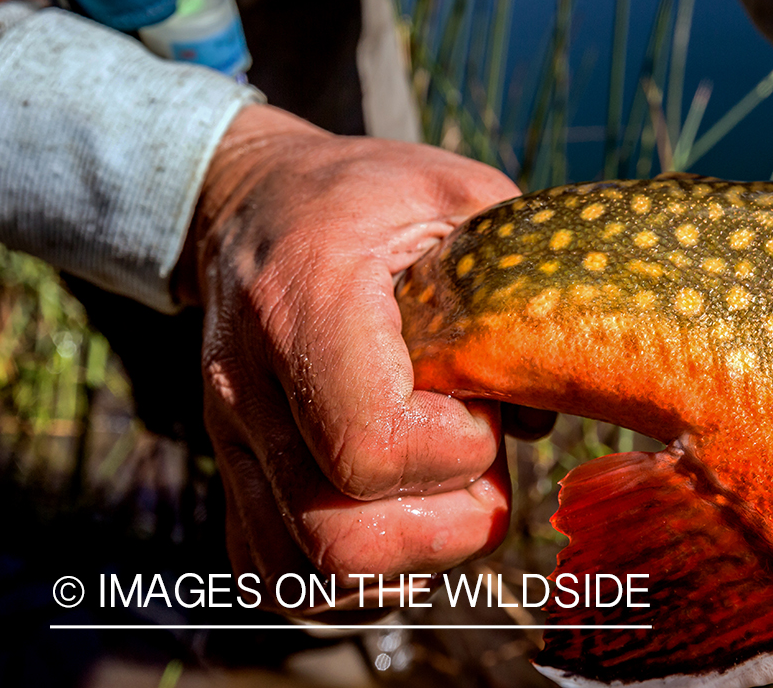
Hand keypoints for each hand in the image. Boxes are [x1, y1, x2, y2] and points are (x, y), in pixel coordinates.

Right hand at [175, 104, 550, 611]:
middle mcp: (248, 388)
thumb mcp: (453, 196)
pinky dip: (350, 576)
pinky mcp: (228, 476)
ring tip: (442, 491)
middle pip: (339, 536)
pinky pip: (273, 576)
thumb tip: (544, 406)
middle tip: (480, 468)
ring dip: (405, 557)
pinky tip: (394, 518)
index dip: (457, 450)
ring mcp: (228, 442)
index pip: (372, 444)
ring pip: (307, 574)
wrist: (251, 207)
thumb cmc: (361, 199)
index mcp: (303, 302)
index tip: (483, 408)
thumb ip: (514, 286)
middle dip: (446, 524)